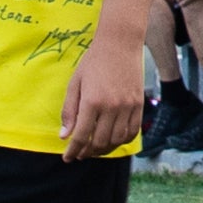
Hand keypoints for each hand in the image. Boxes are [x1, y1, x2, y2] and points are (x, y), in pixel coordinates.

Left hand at [59, 33, 144, 160]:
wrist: (120, 44)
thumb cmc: (93, 62)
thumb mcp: (75, 84)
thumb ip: (69, 111)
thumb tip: (64, 136)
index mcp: (92, 101)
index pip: (81, 136)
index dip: (73, 150)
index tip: (68, 158)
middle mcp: (111, 107)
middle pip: (100, 142)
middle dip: (88, 152)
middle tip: (80, 154)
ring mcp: (127, 107)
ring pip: (117, 140)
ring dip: (105, 149)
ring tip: (95, 149)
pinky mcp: (138, 105)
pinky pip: (132, 132)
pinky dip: (122, 141)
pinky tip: (113, 140)